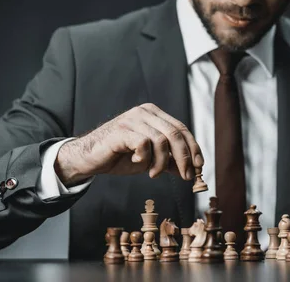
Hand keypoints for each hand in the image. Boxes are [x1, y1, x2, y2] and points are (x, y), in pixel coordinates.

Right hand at [54, 103, 203, 185]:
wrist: (90, 159)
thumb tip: (192, 169)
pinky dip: (145, 158)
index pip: (181, 128)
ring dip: (162, 162)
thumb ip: (169, 160)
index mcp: (154, 114)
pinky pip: (144, 144)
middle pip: (175, 133)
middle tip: (185, 176)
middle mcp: (144, 112)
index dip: (193, 147)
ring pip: (162, 140)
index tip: (199, 166)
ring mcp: (132, 119)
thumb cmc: (120, 156)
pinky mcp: (121, 131)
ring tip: (153, 173)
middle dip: (184, 157)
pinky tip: (137, 163)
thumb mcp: (150, 159)